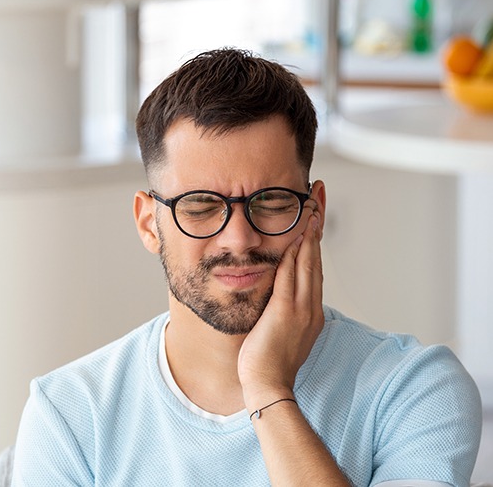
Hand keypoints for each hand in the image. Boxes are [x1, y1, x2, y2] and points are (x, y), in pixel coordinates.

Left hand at [238, 210, 323, 408]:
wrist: (269, 384)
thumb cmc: (271, 360)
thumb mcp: (284, 330)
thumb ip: (286, 309)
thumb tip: (280, 293)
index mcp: (311, 311)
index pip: (314, 269)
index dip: (315, 242)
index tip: (315, 219)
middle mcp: (311, 306)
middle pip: (315, 260)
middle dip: (317, 228)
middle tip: (318, 202)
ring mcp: (302, 308)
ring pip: (308, 263)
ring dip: (310, 234)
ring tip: (311, 209)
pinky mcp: (286, 311)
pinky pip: (291, 276)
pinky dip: (295, 254)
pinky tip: (297, 236)